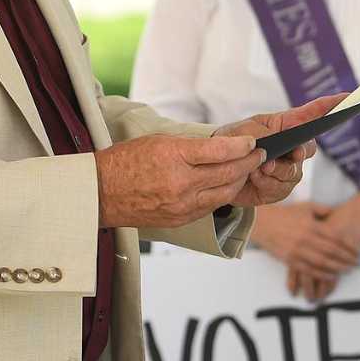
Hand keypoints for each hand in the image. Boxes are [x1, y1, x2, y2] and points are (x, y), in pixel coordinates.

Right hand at [97, 132, 264, 229]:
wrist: (101, 193)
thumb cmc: (124, 162)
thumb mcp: (157, 141)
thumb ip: (190, 146)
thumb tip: (219, 147)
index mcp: (173, 157)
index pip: (220, 151)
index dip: (241, 146)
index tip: (251, 142)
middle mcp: (181, 183)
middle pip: (228, 172)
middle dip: (248, 162)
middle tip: (258, 154)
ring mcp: (182, 204)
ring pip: (225, 193)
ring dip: (239, 180)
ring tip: (246, 169)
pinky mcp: (180, 219)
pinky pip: (211, 206)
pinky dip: (222, 194)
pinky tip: (226, 185)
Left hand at [215, 95, 340, 208]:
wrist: (215, 171)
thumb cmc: (231, 143)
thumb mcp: (242, 130)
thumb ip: (261, 131)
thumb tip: (280, 140)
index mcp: (285, 126)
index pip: (313, 114)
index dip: (332, 106)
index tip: (349, 97)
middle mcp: (292, 147)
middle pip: (309, 148)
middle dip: (300, 152)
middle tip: (292, 153)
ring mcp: (288, 169)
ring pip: (294, 173)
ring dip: (275, 171)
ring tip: (257, 168)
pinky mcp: (279, 189)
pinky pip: (280, 189)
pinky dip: (266, 183)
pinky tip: (254, 178)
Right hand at [252, 204, 359, 298]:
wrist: (261, 222)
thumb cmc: (285, 214)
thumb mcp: (305, 207)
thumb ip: (323, 210)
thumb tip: (336, 214)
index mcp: (311, 225)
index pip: (335, 238)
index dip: (348, 247)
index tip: (357, 252)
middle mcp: (305, 238)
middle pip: (331, 252)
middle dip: (346, 259)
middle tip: (357, 264)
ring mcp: (296, 250)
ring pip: (322, 263)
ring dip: (337, 268)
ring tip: (347, 271)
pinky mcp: (288, 259)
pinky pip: (308, 270)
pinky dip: (321, 274)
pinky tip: (331, 276)